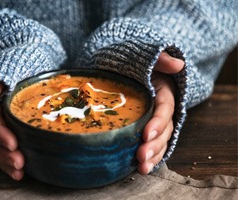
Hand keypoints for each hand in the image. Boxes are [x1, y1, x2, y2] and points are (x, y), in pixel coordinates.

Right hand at [0, 82, 24, 180]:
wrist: (18, 75)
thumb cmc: (15, 72)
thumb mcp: (5, 74)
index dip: (0, 133)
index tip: (13, 144)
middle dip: (4, 153)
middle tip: (19, 162)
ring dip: (6, 162)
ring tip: (19, 171)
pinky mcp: (3, 136)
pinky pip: (1, 151)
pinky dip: (8, 164)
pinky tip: (18, 174)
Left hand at [136, 52, 184, 173]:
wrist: (125, 69)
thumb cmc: (135, 63)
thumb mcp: (147, 57)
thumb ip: (160, 59)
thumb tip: (178, 65)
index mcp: (164, 92)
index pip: (164, 109)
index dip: (158, 122)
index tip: (146, 134)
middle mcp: (162, 109)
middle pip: (164, 130)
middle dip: (154, 145)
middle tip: (140, 156)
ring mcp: (155, 121)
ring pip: (160, 141)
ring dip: (152, 155)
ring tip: (141, 167)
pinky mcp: (146, 128)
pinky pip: (152, 144)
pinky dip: (149, 157)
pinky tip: (140, 168)